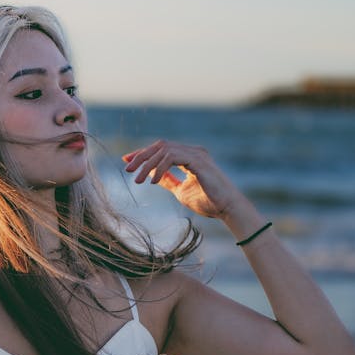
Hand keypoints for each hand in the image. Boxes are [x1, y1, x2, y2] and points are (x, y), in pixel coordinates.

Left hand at [122, 140, 244, 220]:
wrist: (227, 209)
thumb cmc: (208, 202)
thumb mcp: (181, 191)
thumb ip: (169, 181)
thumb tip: (154, 177)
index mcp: (189, 156)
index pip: (162, 149)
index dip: (143, 153)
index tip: (127, 161)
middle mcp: (193, 151)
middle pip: (160, 145)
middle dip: (141, 156)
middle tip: (127, 169)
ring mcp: (196, 154)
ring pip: (164, 150)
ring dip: (148, 165)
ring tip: (137, 180)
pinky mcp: (198, 160)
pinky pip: (172, 158)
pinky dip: (160, 168)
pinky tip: (153, 182)